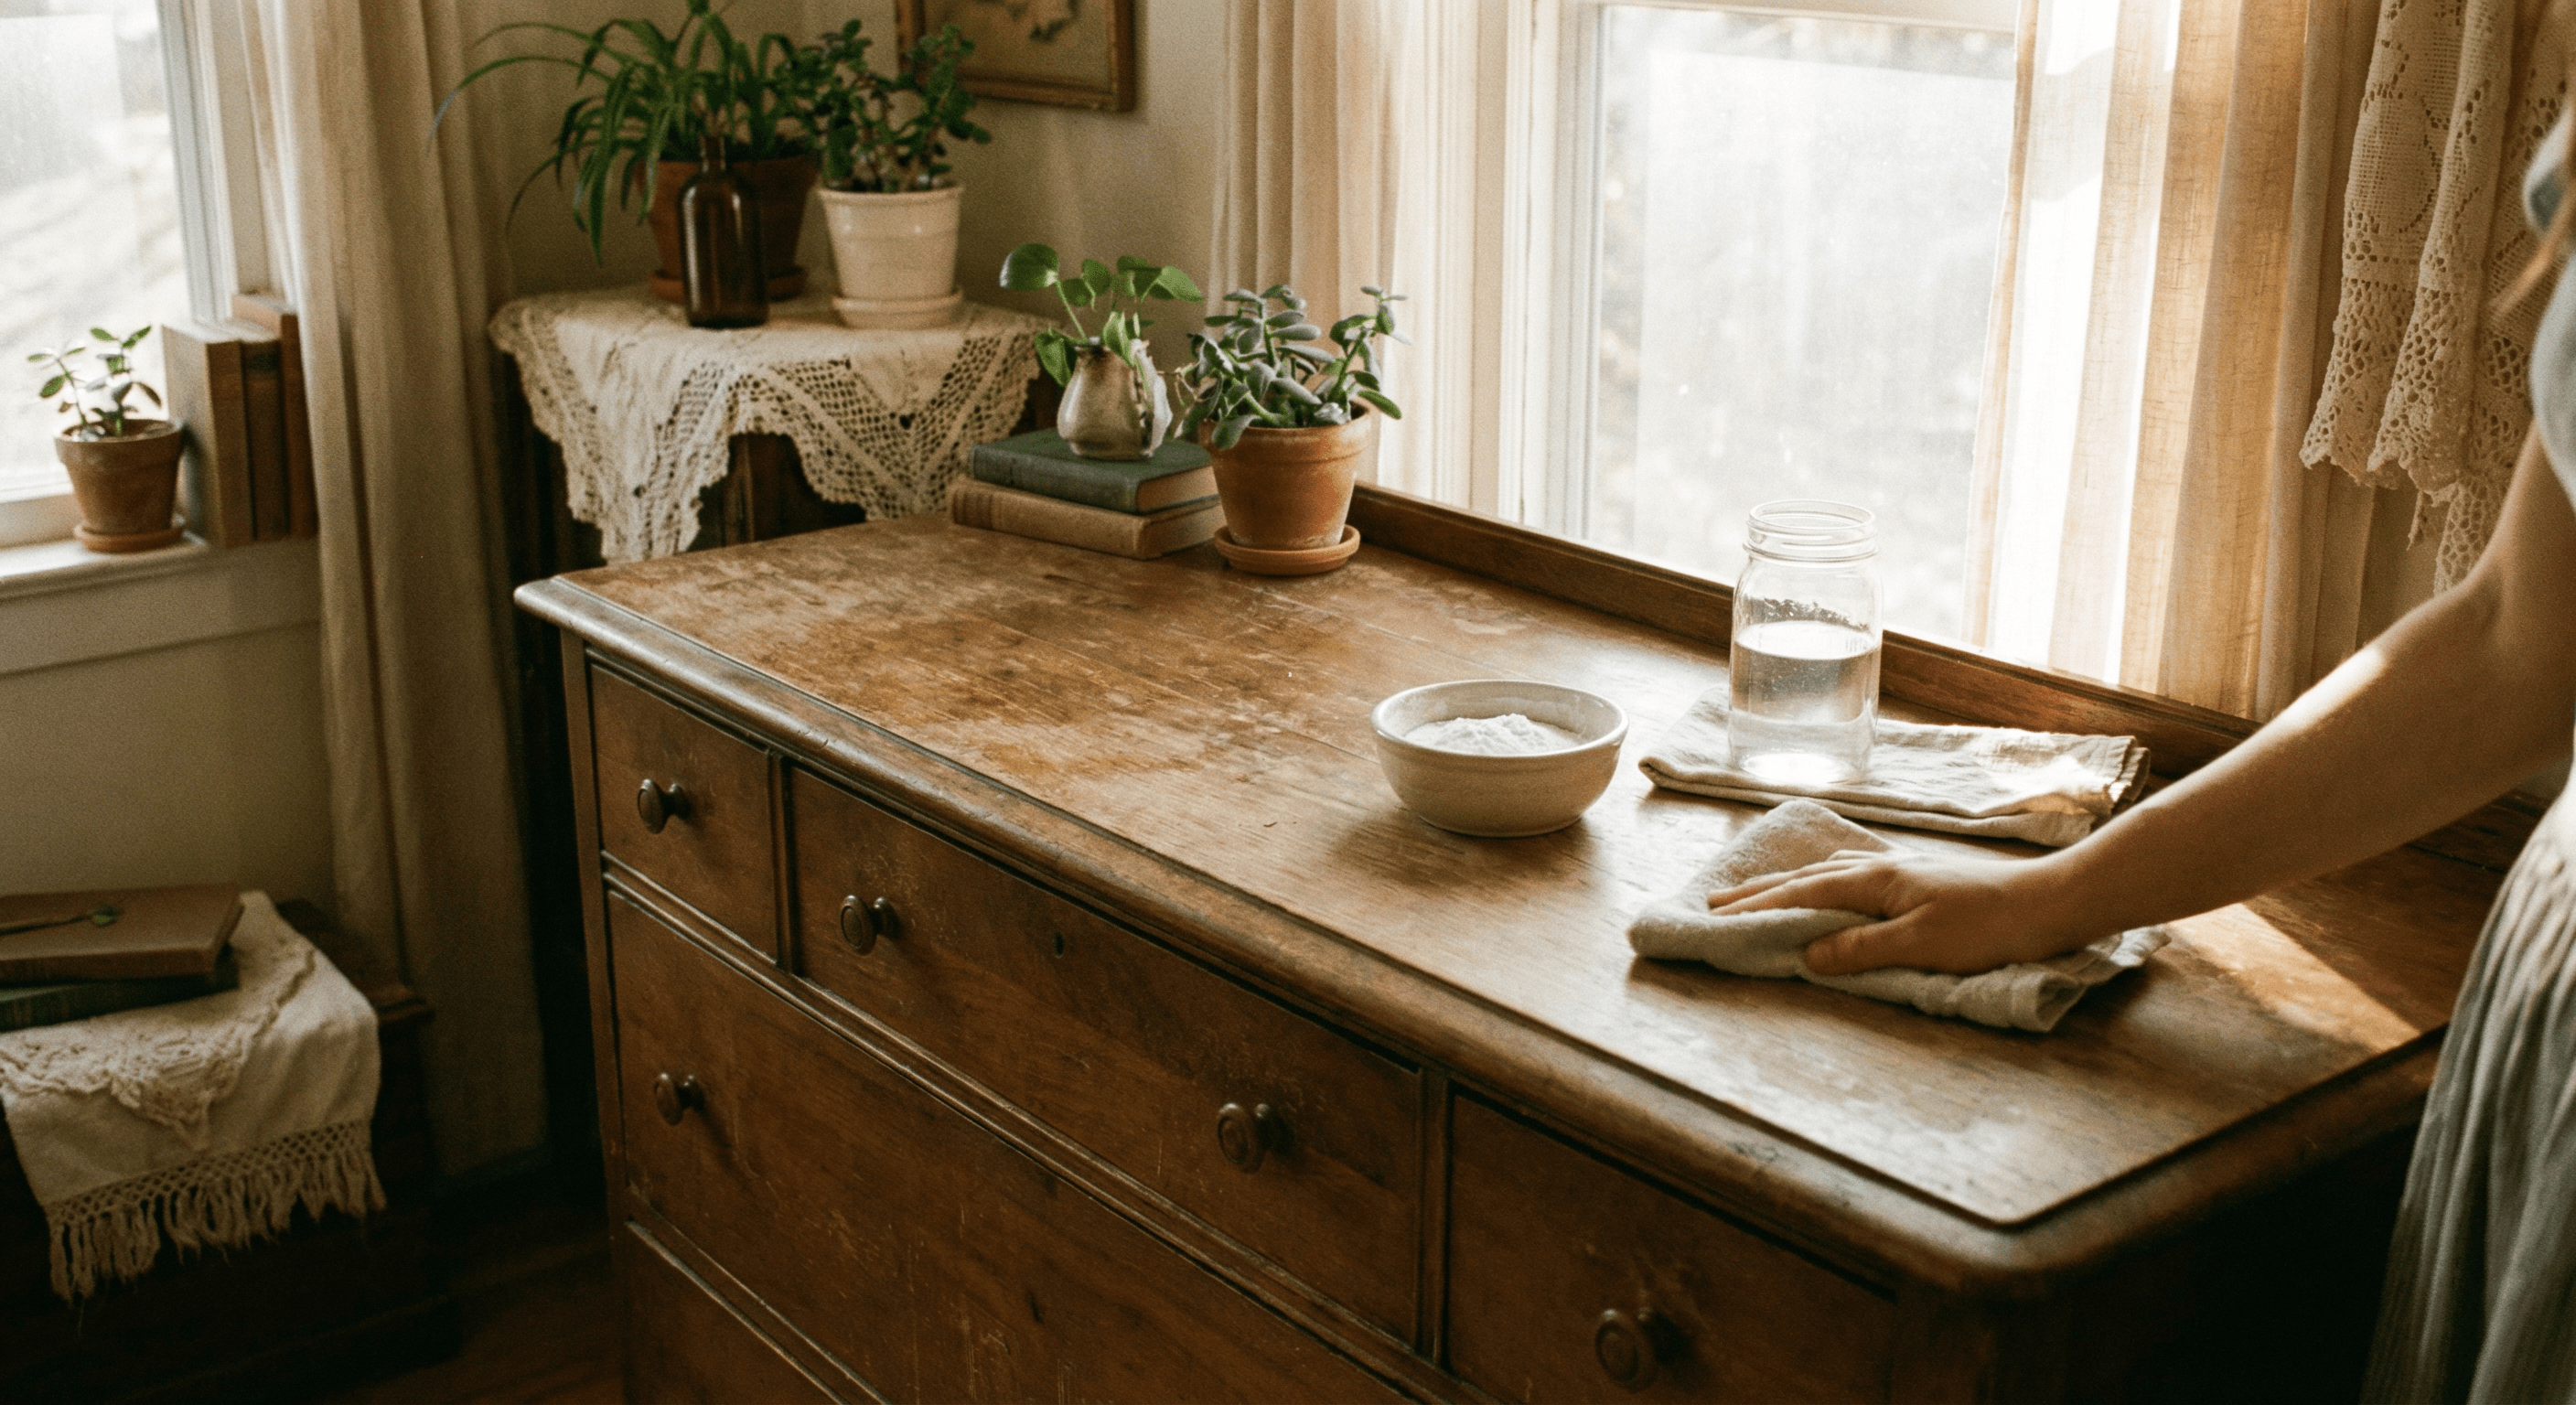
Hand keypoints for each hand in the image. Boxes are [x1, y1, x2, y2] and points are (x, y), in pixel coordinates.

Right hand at [1706, 849, 2102, 975]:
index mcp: (1874, 882)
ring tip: (1758, 890)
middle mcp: (1879, 868)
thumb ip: (1861, 949)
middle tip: (1715, 900)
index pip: (1801, 896)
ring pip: (1827, 872)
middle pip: (1806, 878)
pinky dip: (1821, 878)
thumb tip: (1807, 955)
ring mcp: (1899, 870)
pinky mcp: (1917, 878)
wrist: (2046, 902)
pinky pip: (1849, 874)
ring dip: (1787, 882)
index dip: (1757, 907)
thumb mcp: (1920, 944)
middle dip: (1759, 890)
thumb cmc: (1986, 927)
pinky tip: (1828, 881)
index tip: (1715, 916)